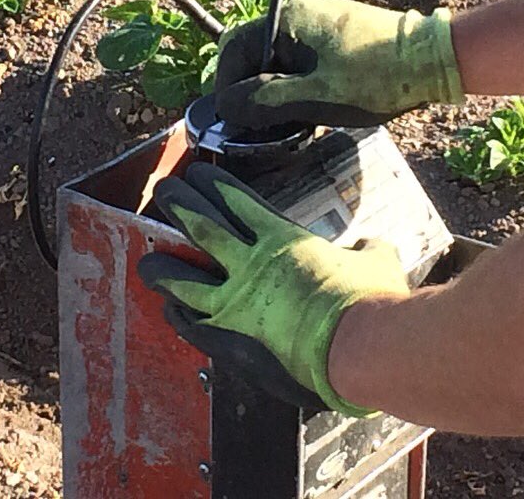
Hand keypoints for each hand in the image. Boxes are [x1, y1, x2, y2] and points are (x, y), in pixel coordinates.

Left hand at [137, 162, 408, 414]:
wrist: (358, 349)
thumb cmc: (369, 299)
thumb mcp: (377, 263)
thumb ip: (369, 251)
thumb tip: (375, 246)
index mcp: (283, 239)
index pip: (238, 201)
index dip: (214, 185)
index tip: (197, 174)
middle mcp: (251, 265)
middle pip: (203, 227)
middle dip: (180, 206)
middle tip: (164, 193)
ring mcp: (237, 304)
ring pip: (186, 280)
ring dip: (164, 268)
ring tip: (146, 262)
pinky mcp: (234, 342)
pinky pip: (196, 326)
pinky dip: (180, 317)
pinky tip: (168, 312)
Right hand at [214, 0, 462, 127]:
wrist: (434, 60)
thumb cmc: (374, 78)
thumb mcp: (313, 97)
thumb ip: (264, 101)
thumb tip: (225, 106)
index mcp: (286, 21)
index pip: (233, 50)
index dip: (226, 88)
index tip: (232, 121)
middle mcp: (298, 14)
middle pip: (255, 54)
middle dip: (252, 91)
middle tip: (262, 128)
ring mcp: (319, 22)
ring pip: (279, 59)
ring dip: (276, 91)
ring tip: (290, 123)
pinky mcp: (337, 34)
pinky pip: (302, 59)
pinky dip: (298, 84)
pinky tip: (313, 108)